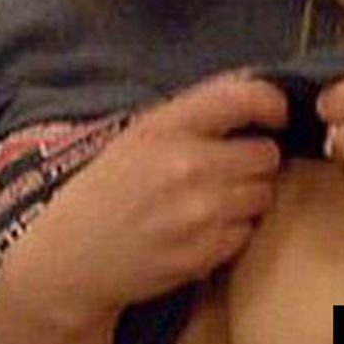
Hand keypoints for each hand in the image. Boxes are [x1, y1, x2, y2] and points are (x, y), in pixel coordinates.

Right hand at [0, 74, 286, 323]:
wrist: (69, 261)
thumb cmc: (109, 189)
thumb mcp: (140, 135)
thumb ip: (197, 110)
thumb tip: (256, 83)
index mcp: (165, 128)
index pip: (243, 97)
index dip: (270, 103)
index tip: (274, 116)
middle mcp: (186, 166)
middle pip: (267, 154)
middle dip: (255, 161)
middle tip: (229, 170)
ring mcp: (198, 213)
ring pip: (264, 194)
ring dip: (248, 197)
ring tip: (211, 202)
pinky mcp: (204, 252)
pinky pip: (248, 232)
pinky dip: (234, 231)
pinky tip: (202, 230)